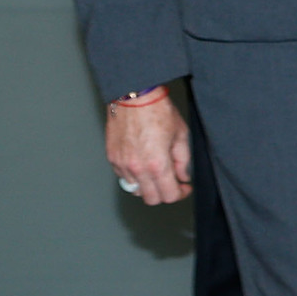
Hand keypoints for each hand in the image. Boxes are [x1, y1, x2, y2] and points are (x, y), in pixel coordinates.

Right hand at [106, 87, 190, 204]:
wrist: (134, 97)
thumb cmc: (158, 111)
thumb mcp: (180, 135)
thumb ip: (182, 160)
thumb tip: (182, 176)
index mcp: (157, 164)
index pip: (169, 195)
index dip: (181, 193)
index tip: (184, 187)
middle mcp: (137, 168)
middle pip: (151, 198)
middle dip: (165, 193)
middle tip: (173, 182)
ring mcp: (122, 164)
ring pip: (135, 189)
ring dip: (148, 185)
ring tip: (157, 170)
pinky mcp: (112, 158)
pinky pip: (124, 177)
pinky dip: (134, 176)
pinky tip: (143, 163)